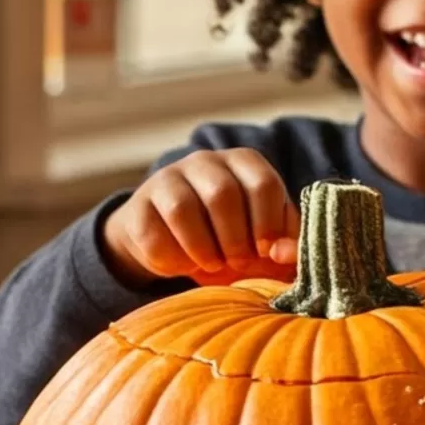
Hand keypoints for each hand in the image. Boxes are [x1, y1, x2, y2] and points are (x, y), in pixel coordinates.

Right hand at [100, 149, 298, 286]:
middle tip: (238, 263)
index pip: (262, 183)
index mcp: (242, 162)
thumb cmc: (229, 237)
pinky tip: (183, 263)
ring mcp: (166, 179)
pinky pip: (152, 233)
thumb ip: (285, 243)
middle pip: (222, 194)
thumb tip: (287, 252)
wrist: (170, 241)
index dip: (268, 223)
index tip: (265, 251)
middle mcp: (203, 161)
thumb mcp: (262, 237)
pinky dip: (173, 258)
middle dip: (234, 239)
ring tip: (212, 263)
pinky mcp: (137, 206)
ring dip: (203, 248)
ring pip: (182, 208)